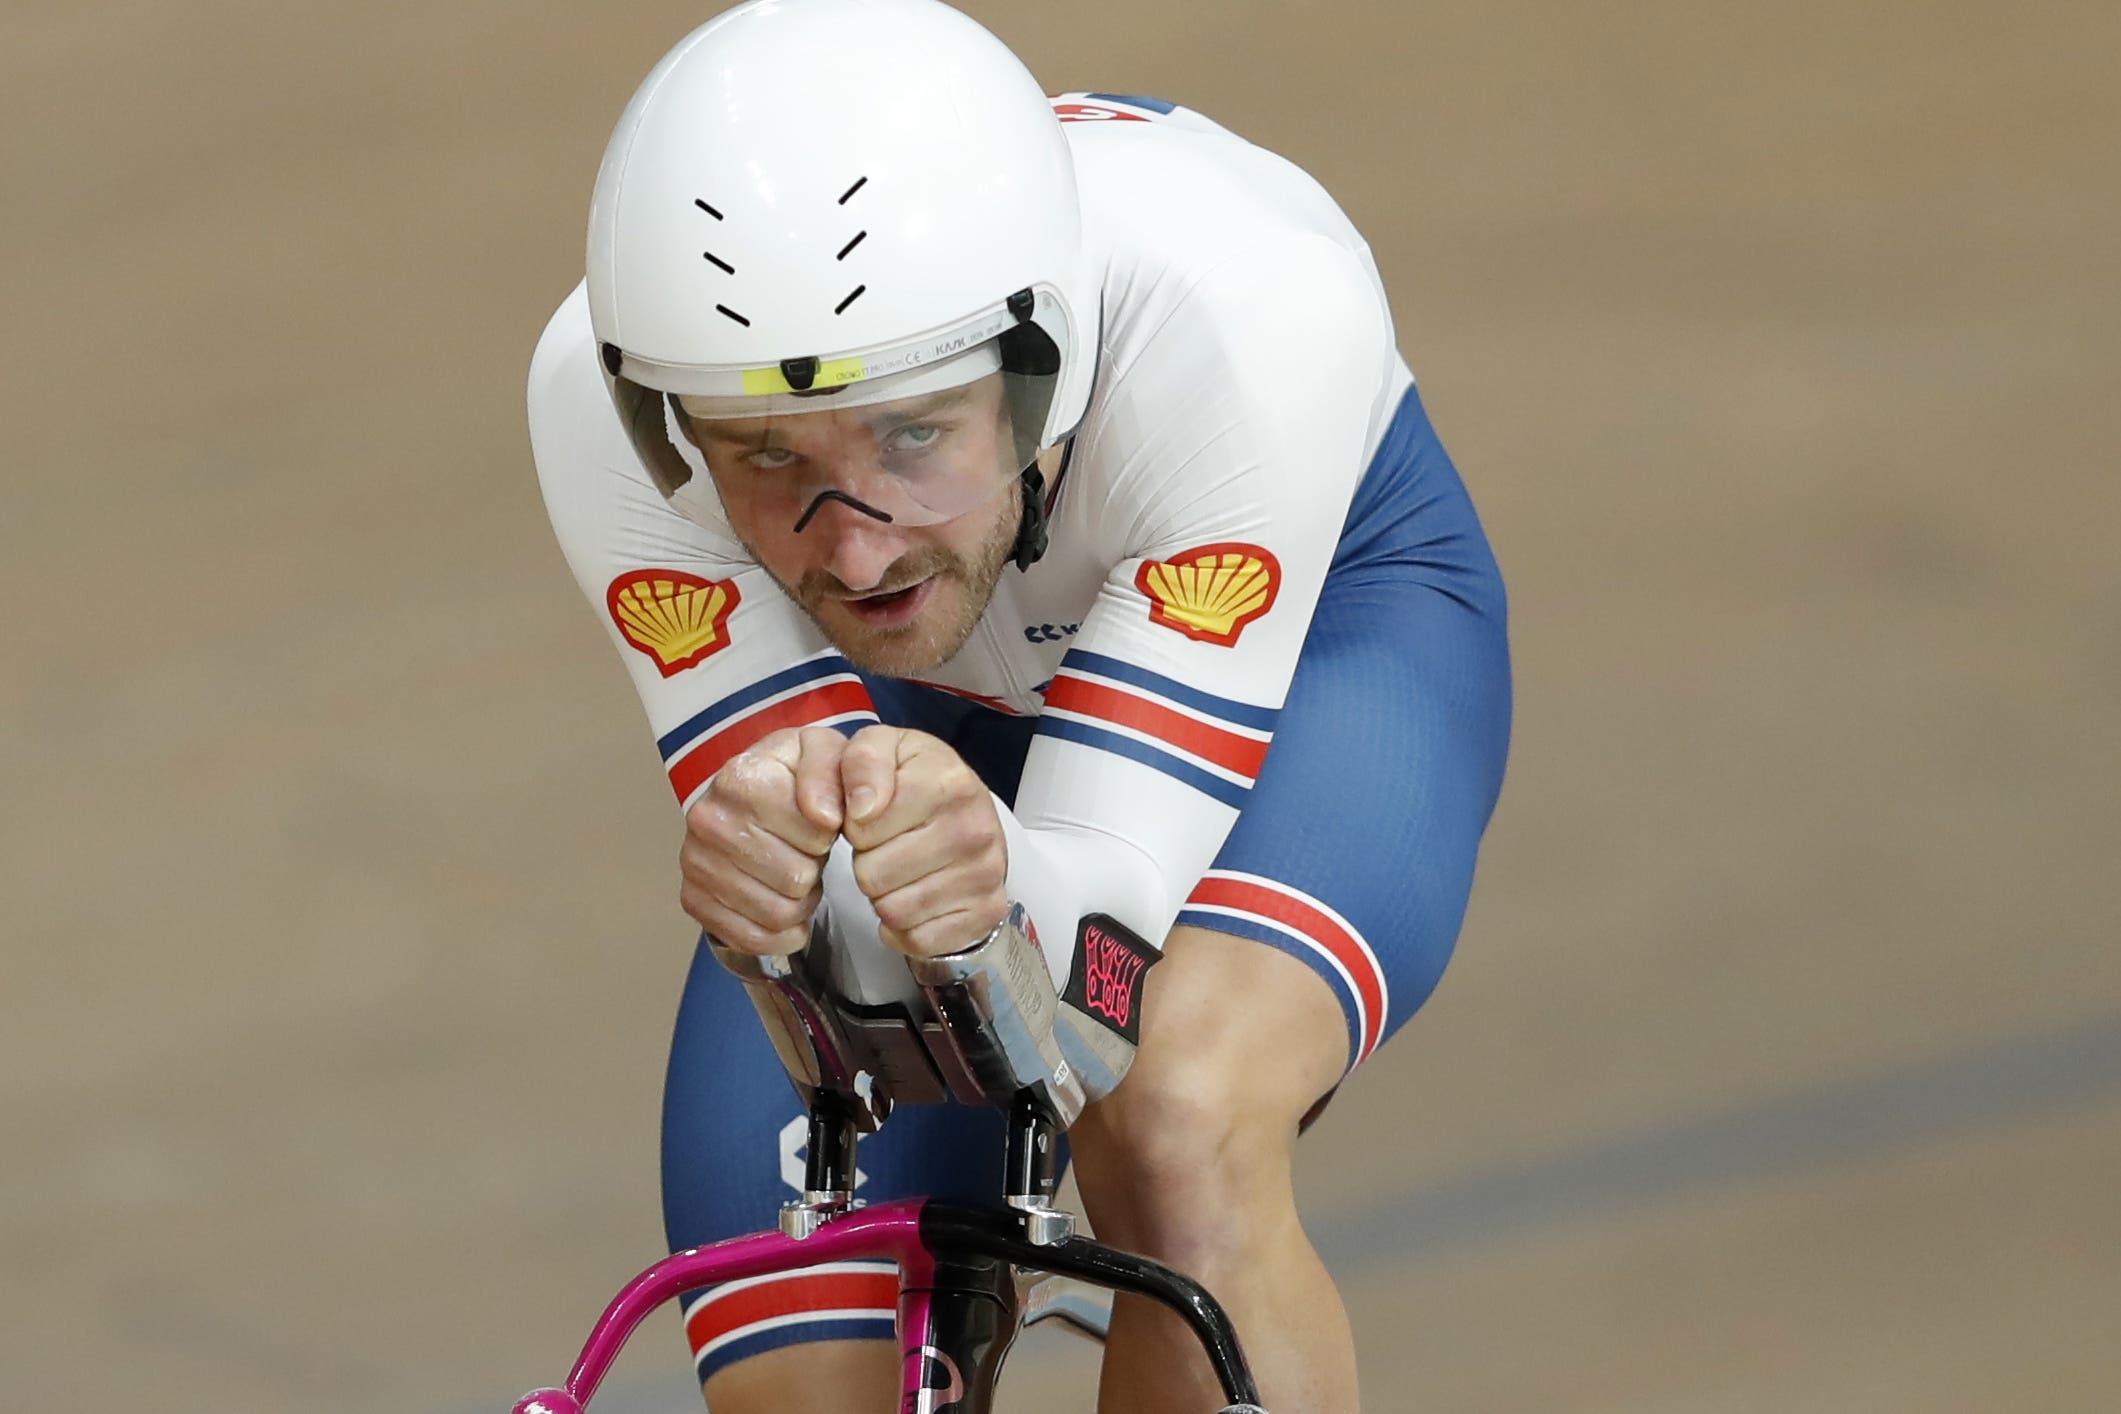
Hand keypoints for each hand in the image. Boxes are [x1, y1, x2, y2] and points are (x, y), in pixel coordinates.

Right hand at [679, 726, 845, 953]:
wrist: (754, 792)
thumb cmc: (795, 776)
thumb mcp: (828, 753)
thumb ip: (842, 769)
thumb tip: (825, 816)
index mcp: (740, 777)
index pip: (813, 832)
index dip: (828, 832)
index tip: (821, 820)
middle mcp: (707, 819)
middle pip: (796, 878)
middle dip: (814, 868)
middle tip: (805, 850)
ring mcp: (695, 862)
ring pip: (778, 913)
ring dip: (800, 900)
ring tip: (793, 870)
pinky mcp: (693, 899)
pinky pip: (752, 938)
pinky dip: (779, 931)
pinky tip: (782, 903)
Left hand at [839, 725, 1008, 957]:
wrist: (966, 815)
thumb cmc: (913, 782)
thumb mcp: (882, 748)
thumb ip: (858, 761)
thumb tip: (860, 809)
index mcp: (948, 780)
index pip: (862, 824)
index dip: (854, 824)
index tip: (871, 815)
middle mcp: (975, 827)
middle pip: (872, 875)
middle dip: (868, 863)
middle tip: (888, 846)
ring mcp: (986, 874)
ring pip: (892, 911)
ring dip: (884, 897)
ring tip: (902, 871)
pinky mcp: (986, 913)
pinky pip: (918, 940)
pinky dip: (906, 928)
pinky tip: (916, 899)